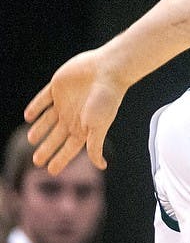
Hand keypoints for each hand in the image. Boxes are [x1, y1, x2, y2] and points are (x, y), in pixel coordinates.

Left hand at [23, 47, 125, 174]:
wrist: (107, 71)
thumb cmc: (106, 100)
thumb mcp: (99, 127)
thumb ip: (95, 146)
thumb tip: (101, 166)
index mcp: (83, 128)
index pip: (69, 148)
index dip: (60, 159)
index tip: (51, 171)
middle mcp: (73, 117)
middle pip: (56, 137)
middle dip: (47, 149)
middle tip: (37, 161)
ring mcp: (64, 102)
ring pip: (48, 120)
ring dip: (40, 129)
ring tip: (31, 139)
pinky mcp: (57, 87)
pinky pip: (43, 99)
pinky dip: (36, 107)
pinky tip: (28, 116)